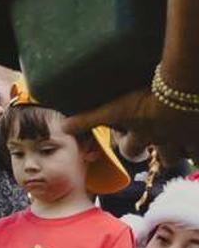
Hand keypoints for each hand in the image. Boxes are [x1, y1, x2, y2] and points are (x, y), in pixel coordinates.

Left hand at [67, 88, 198, 163]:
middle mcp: (166, 141)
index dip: (127, 148)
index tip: (127, 142)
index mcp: (143, 135)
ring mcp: (188, 137)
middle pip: (167, 158)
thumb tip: (62, 127)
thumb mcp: (115, 108)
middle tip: (165, 147)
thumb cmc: (147, 98)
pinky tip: (197, 132)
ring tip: (188, 142)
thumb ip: (89, 119)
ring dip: (189, 151)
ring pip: (191, 154)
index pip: (130, 151)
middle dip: (165, 156)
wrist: (182, 89)